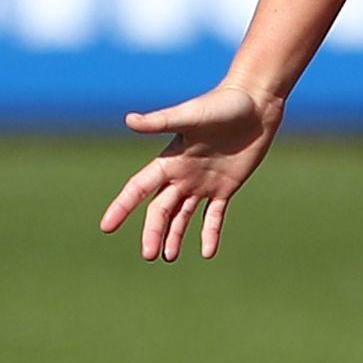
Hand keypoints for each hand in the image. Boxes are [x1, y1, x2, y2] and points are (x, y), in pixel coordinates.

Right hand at [98, 82, 284, 261]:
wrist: (255, 104)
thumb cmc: (220, 105)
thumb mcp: (189, 116)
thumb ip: (160, 122)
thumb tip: (129, 120)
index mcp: (169, 160)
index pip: (139, 189)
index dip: (122, 207)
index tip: (106, 226)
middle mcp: (182, 175)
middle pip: (161, 209)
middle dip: (153, 232)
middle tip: (148, 255)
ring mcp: (203, 183)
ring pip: (182, 216)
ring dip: (174, 236)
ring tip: (167, 257)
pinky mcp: (226, 187)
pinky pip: (214, 216)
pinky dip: (209, 234)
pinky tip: (206, 253)